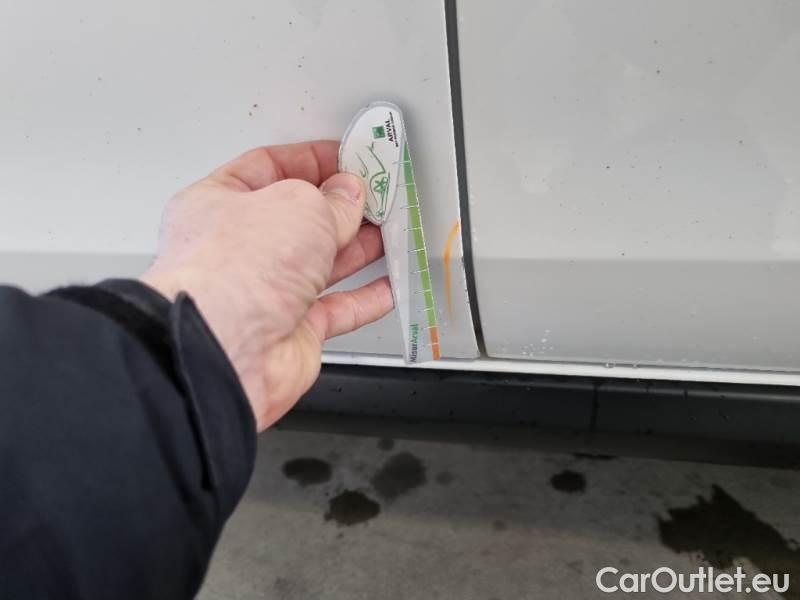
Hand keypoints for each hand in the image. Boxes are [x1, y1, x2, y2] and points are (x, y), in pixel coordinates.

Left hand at [140, 141, 392, 430]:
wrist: (227, 349)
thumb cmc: (234, 271)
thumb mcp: (297, 206)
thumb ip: (332, 199)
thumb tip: (350, 194)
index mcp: (219, 203)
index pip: (269, 167)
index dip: (312, 160)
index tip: (348, 158)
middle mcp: (239, 248)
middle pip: (299, 218)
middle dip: (341, 206)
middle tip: (377, 195)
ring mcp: (265, 291)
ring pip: (320, 263)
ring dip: (358, 248)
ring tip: (390, 231)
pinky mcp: (291, 330)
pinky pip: (336, 309)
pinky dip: (365, 298)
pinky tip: (387, 286)